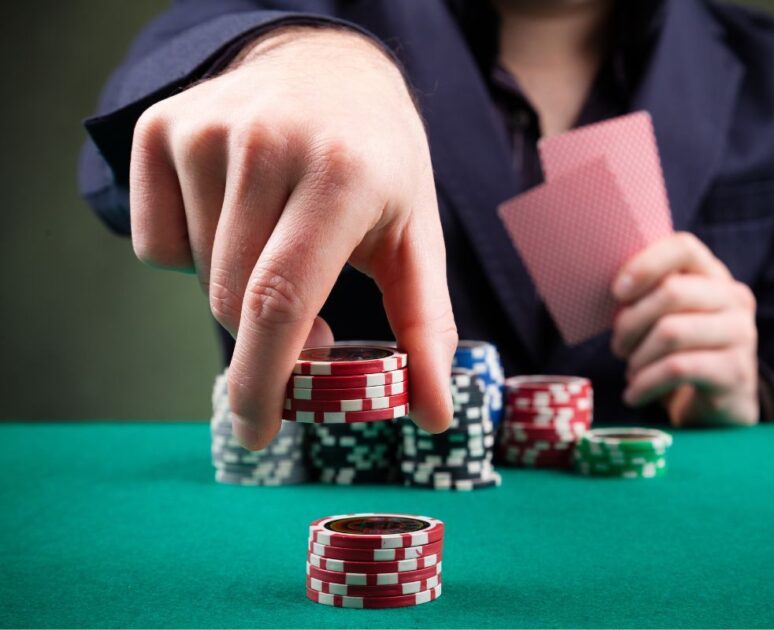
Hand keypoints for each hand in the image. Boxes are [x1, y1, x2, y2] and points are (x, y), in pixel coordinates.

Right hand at [129, 27, 456, 447]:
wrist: (328, 69)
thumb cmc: (379, 162)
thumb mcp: (416, 236)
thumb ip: (425, 327)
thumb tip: (434, 416)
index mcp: (341, 175)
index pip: (282, 299)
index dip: (265, 378)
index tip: (259, 432)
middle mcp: (266, 144)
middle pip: (234, 301)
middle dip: (266, 338)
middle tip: (310, 322)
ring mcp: (205, 131)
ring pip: (197, 276)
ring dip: (236, 288)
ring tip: (279, 238)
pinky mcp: (159, 128)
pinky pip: (157, 244)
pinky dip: (193, 254)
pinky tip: (237, 213)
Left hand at [610, 232, 757, 425]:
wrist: (719, 407)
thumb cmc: (682, 354)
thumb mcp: (669, 318)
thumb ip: (650, 296)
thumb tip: (614, 290)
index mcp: (714, 276)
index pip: (684, 248)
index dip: (645, 264)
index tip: (617, 292)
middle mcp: (734, 299)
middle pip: (672, 291)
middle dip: (631, 322)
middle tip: (618, 346)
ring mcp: (740, 334)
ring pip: (671, 332)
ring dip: (638, 357)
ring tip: (631, 372)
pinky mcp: (736, 371)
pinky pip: (677, 368)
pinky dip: (645, 383)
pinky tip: (634, 394)